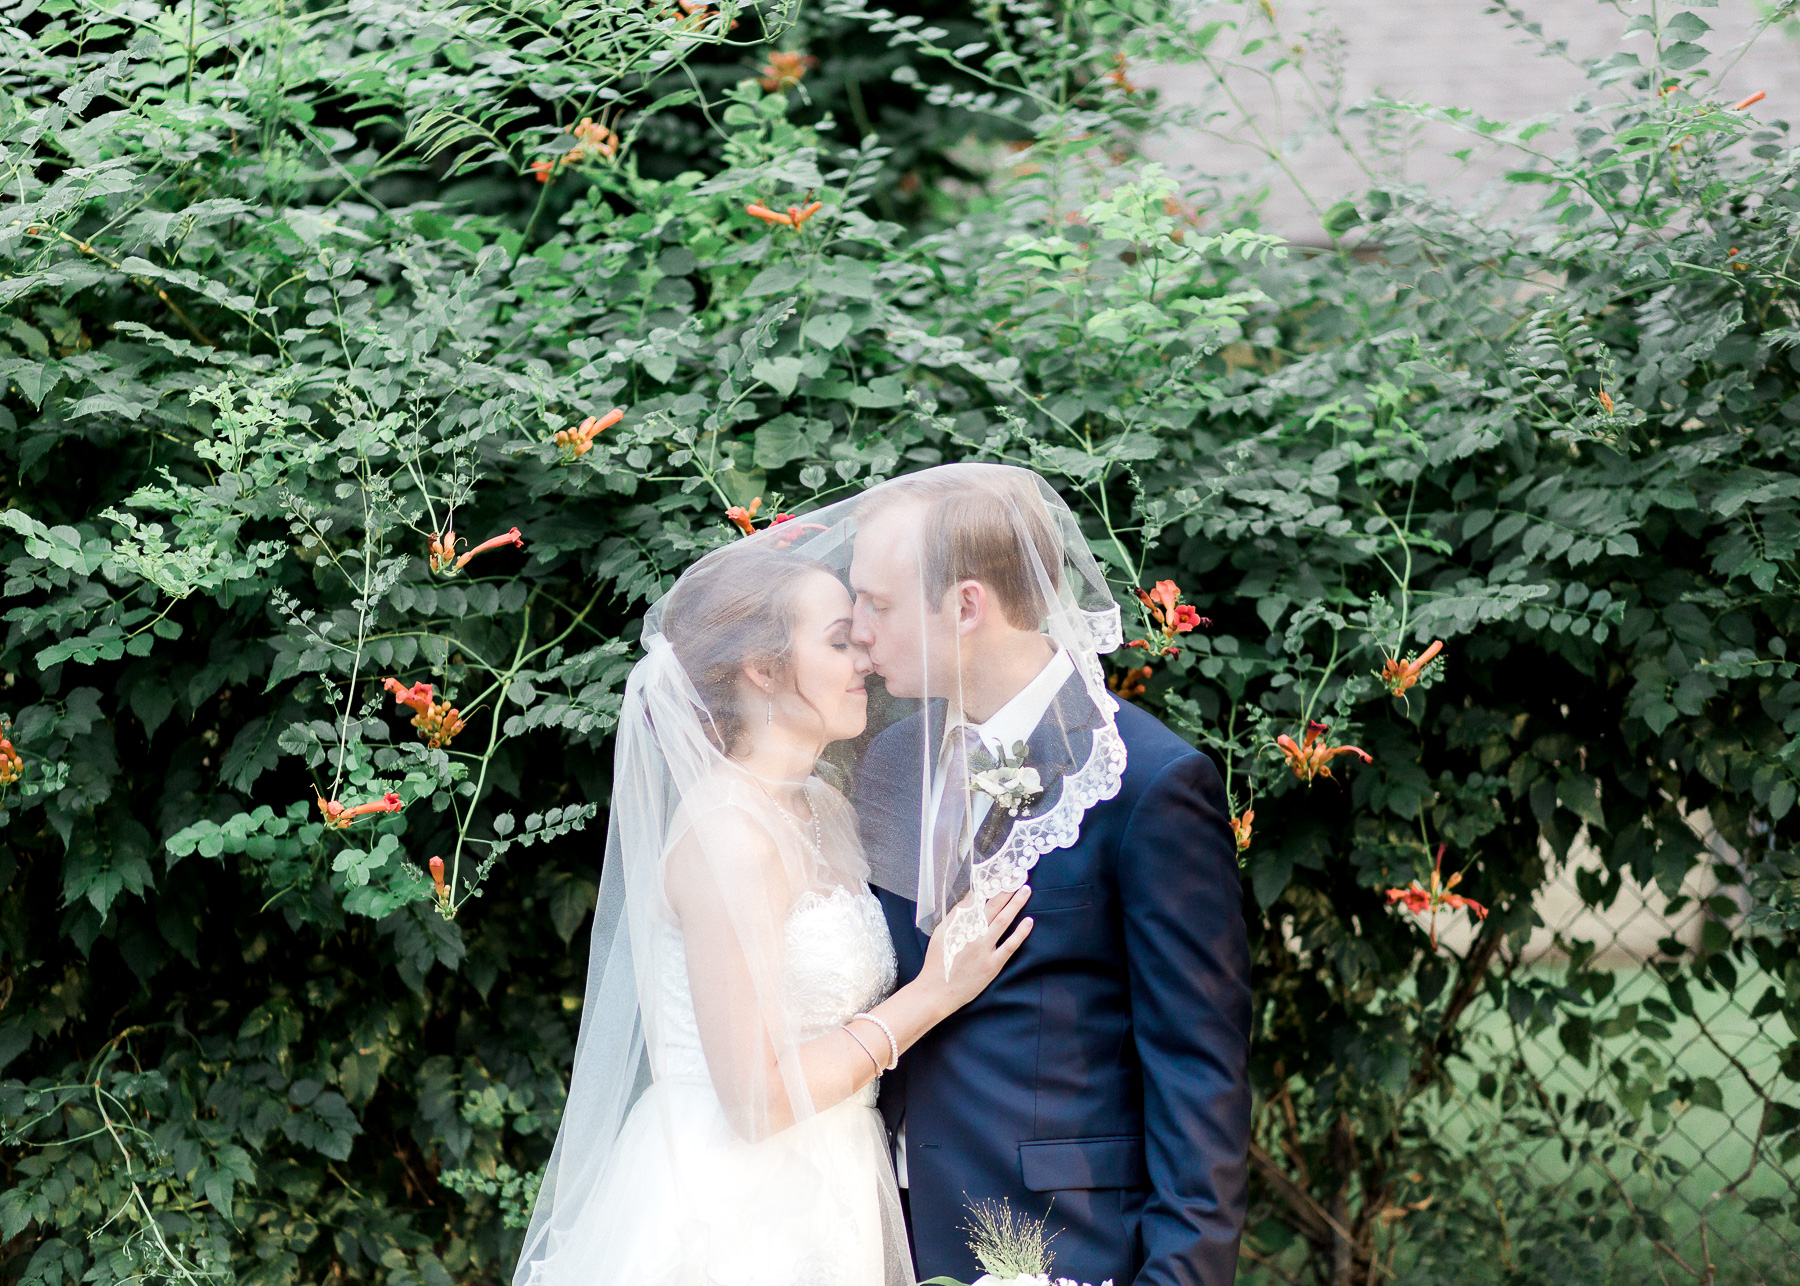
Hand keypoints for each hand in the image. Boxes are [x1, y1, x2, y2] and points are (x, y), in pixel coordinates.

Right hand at [916, 885, 1033, 1016]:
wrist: (937, 991)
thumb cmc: (938, 961)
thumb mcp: (942, 933)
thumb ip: (957, 915)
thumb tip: (972, 897)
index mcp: (959, 923)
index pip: (978, 897)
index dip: (992, 883)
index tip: (1002, 870)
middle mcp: (972, 933)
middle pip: (993, 904)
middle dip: (1007, 887)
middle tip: (1018, 873)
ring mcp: (984, 948)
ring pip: (1003, 920)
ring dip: (1015, 903)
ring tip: (1026, 888)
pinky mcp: (992, 964)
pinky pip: (1010, 945)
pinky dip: (1020, 933)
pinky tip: (1029, 921)